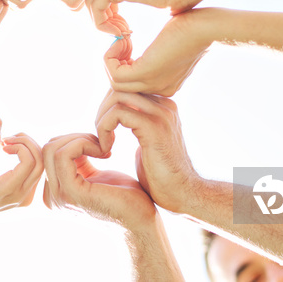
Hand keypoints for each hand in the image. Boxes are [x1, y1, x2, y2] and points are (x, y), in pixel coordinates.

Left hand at [0, 133, 42, 232]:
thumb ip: (7, 173)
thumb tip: (10, 150)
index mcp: (23, 195)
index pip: (41, 165)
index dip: (29, 146)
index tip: (7, 140)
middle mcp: (26, 197)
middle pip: (43, 161)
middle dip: (28, 142)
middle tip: (7, 136)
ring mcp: (18, 194)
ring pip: (39, 159)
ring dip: (24, 142)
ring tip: (5, 140)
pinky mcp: (7, 188)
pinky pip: (28, 161)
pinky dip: (19, 147)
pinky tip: (2, 145)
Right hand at [42, 133, 156, 231]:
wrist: (141, 221)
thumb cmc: (124, 198)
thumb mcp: (94, 175)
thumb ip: (78, 163)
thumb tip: (69, 141)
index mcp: (56, 192)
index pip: (49, 153)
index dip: (74, 141)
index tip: (99, 146)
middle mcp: (52, 197)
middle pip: (47, 148)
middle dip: (75, 137)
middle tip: (101, 144)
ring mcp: (59, 196)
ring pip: (52, 149)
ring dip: (81, 139)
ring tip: (103, 149)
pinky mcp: (71, 193)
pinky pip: (63, 155)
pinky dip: (84, 143)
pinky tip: (105, 153)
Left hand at [86, 0, 221, 34]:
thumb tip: (147, 5)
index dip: (110, 13)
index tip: (125, 28)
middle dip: (105, 19)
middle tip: (122, 33)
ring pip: (92, 2)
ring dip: (104, 23)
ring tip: (122, 34)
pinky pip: (95, 7)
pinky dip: (103, 24)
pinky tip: (121, 32)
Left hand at [95, 91, 195, 213]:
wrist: (182, 195)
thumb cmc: (161, 176)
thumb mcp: (146, 142)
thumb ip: (136, 124)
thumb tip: (117, 115)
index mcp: (163, 106)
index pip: (127, 88)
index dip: (108, 106)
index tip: (104, 131)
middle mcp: (164, 105)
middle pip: (120, 87)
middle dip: (102, 110)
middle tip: (99, 136)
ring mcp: (161, 114)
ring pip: (117, 96)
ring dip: (101, 119)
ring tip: (102, 143)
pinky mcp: (153, 127)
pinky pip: (118, 113)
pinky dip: (104, 129)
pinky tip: (107, 149)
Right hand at [103, 9, 213, 95]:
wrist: (207, 28)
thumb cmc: (192, 29)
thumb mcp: (170, 47)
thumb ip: (156, 54)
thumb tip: (137, 52)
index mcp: (164, 86)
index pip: (131, 86)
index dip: (122, 64)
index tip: (129, 44)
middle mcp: (158, 90)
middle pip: (120, 87)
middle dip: (114, 63)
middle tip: (124, 42)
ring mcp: (152, 83)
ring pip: (115, 83)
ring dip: (111, 59)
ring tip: (124, 41)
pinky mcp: (146, 72)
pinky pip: (115, 73)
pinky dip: (111, 56)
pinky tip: (123, 40)